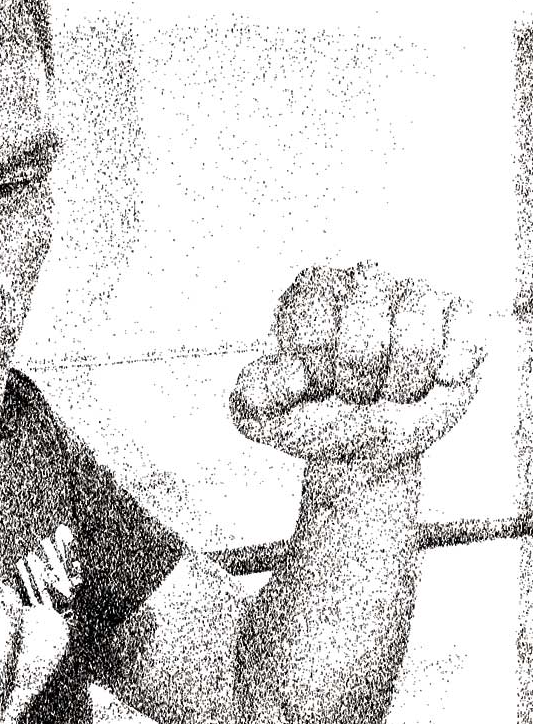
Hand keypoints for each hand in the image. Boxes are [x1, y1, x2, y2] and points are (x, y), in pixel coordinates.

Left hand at [230, 262, 484, 469]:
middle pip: (364, 330)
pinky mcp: (460, 316)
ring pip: (418, 330)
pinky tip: (431, 385)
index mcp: (311, 293)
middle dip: (357, 383)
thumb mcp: (265, 416)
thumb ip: (256, 395)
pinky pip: (466, 339)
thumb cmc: (313, 415)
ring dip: (402, 384)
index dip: (315, 375)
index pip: (312, 329)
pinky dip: (448, 374)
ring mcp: (415, 294)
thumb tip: (290, 376)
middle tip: (353, 396)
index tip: (314, 388)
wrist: (363, 442)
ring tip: (390, 394)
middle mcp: (364, 281)